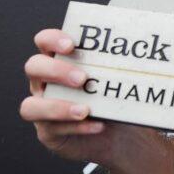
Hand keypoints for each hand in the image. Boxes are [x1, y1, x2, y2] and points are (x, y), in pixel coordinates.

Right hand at [19, 28, 128, 163]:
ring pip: (31, 106)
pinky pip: (52, 130)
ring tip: (85, 109)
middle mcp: (45, 83)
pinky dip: (77, 127)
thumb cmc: (115, 99)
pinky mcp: (48, 133)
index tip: (71, 45)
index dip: (51, 39)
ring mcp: (43, 108)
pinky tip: (98, 125)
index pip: (44, 42)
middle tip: (82, 78)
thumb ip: (120, 63)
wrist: (118, 133)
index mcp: (58, 62)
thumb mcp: (118, 79)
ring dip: (58, 107)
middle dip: (56, 71)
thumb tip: (143, 45)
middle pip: (33, 68)